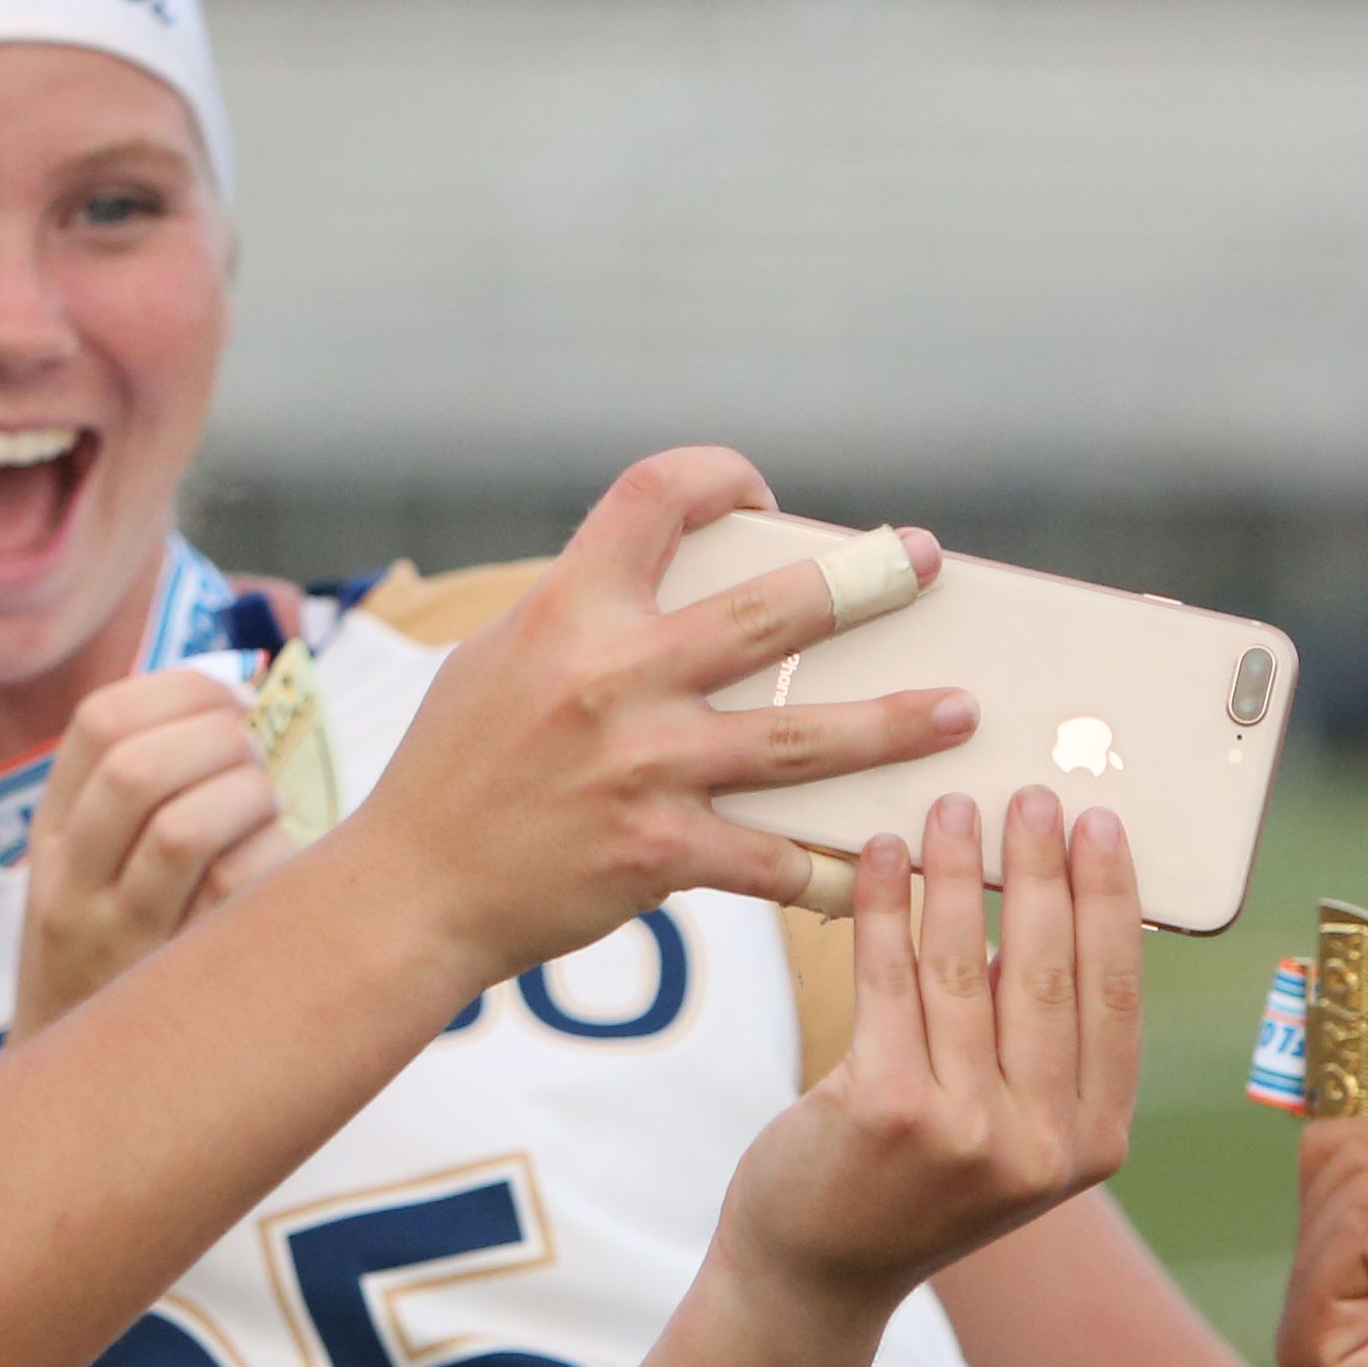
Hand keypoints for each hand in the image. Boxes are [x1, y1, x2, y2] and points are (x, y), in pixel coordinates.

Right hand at [13, 668, 291, 1036]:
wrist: (73, 1103)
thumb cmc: (114, 961)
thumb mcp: (90, 872)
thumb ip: (139, 792)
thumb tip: (236, 694)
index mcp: (49, 836)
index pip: (98, 723)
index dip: (180, 690)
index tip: (229, 700)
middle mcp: (70, 886)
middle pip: (137, 764)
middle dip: (219, 736)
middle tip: (252, 757)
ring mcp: (120, 941)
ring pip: (186, 828)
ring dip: (248, 796)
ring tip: (262, 809)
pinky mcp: (178, 985)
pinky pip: (238, 893)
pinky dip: (274, 858)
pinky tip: (278, 870)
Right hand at [337, 448, 961, 990]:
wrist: (409, 892)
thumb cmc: (451, 770)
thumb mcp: (496, 660)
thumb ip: (581, 617)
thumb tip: (663, 587)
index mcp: (567, 610)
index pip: (657, 495)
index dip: (719, 475)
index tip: (758, 495)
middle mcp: (612, 679)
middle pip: (771, 609)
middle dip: (864, 580)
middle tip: (921, 564)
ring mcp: (642, 768)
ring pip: (802, 738)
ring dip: (893, 723)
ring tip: (958, 710)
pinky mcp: (659, 853)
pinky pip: (772, 860)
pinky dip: (832, 868)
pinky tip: (882, 864)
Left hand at [729, 791, 1141, 1303]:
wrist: (816, 1276)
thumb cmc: (908, 1186)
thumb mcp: (1004, 1133)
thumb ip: (1033, 1046)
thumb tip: (1039, 905)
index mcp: (1091, 1144)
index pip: (1118, 999)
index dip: (1112, 904)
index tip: (1103, 828)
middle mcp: (1042, 1145)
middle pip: (1049, 973)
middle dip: (1042, 871)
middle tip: (1033, 796)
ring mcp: (966, 1133)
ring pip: (966, 967)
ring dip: (957, 874)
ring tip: (951, 810)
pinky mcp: (888, 1111)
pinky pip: (889, 980)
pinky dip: (883, 908)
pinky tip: (878, 856)